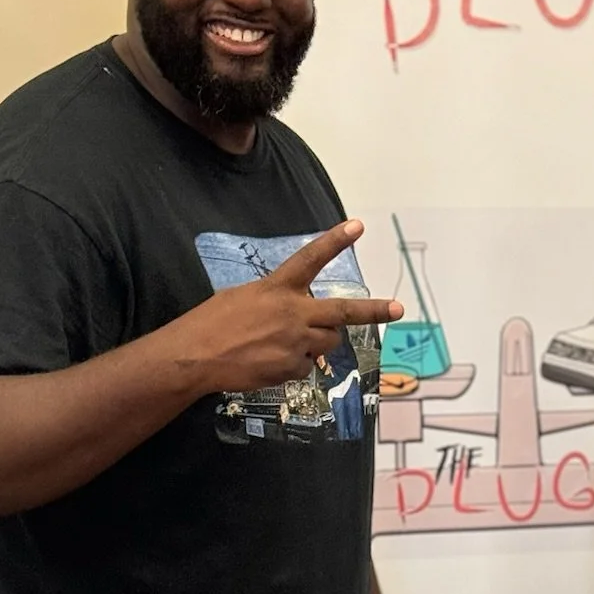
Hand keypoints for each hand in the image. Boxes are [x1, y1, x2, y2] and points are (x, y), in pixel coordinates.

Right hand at [175, 220, 402, 393]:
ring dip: (317, 342)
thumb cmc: (212, 323)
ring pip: (328, 342)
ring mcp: (296, 342)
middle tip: (398, 309)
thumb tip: (293, 314)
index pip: (311, 259)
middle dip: (374, 311)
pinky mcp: (293, 367)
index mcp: (277, 288)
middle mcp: (293, 312)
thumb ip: (275, 301)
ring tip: (282, 343)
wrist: (195, 356)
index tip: (358, 226)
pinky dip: (294, 365)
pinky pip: (307, 366)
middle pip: (343, 311)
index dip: (335, 241)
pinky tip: (268, 362)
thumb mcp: (243, 297)